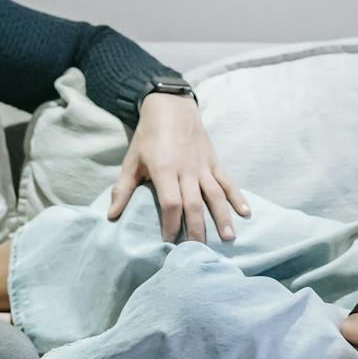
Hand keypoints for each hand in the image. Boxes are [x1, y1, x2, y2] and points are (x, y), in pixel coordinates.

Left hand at [108, 93, 248, 242]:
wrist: (171, 106)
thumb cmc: (148, 136)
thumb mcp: (132, 160)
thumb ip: (123, 189)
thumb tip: (111, 216)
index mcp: (164, 169)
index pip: (171, 203)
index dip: (171, 224)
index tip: (169, 242)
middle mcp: (186, 169)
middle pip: (195, 204)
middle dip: (197, 229)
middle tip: (199, 252)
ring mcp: (202, 166)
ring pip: (215, 195)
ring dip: (222, 217)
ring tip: (228, 238)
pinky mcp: (214, 161)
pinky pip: (227, 181)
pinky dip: (237, 196)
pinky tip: (245, 212)